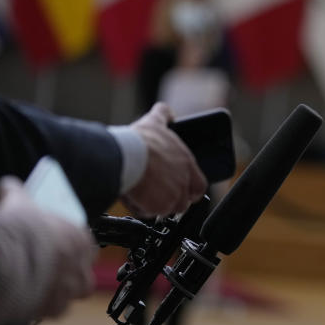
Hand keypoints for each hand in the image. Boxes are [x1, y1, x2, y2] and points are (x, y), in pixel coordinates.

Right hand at [0, 177, 95, 319]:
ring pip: (73, 295)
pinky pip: (53, 311)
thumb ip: (17, 194)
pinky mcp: (54, 309)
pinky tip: (29, 303)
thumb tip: (8, 185)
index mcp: (80, 240)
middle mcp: (81, 266)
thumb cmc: (18, 229)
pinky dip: (43, 308)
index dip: (72, 249)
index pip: (86, 246)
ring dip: (61, 293)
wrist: (5, 261)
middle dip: (72, 275)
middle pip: (84, 274)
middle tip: (52, 272)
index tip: (59, 249)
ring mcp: (70, 290)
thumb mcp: (19, 203)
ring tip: (41, 290)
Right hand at [122, 103, 206, 217]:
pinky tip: (133, 196)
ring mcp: (174, 195)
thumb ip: (164, 115)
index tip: (178, 188)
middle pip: (183, 201)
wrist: (125, 156)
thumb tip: (167, 111)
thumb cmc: (140, 141)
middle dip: (171, 200)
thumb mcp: (154, 122)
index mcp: (187, 163)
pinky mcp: (160, 206)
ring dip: (156, 205)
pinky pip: (150, 213)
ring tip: (142, 194)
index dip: (189, 189)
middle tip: (155, 193)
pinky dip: (141, 208)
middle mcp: (184, 180)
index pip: (199, 185)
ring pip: (167, 209)